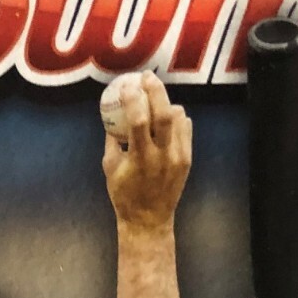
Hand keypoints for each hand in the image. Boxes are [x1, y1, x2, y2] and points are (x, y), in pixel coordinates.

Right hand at [104, 72, 191, 231]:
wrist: (149, 220)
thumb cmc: (124, 194)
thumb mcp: (109, 166)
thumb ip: (112, 138)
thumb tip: (111, 112)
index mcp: (140, 158)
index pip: (138, 120)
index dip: (132, 97)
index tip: (126, 85)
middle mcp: (163, 156)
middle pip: (165, 114)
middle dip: (156, 90)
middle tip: (147, 77)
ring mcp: (178, 158)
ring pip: (179, 118)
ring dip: (167, 103)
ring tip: (156, 98)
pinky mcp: (187, 159)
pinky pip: (185, 129)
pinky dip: (177, 118)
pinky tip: (167, 117)